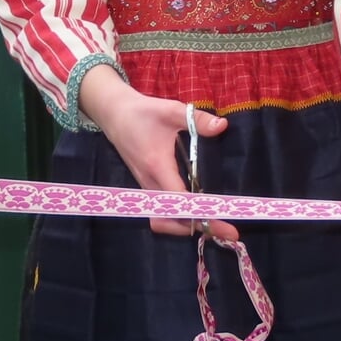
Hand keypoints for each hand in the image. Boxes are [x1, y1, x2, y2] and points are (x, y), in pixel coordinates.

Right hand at [79, 66, 239, 240]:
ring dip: (186, 226)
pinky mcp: (145, 186)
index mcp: (158, 167)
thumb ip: (197, 119)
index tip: (225, 226)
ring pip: (163, 219)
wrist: (114, 114)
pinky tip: (196, 213)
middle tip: (227, 230)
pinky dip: (178, 219)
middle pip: (171, 219)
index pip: (181, 201)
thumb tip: (222, 126)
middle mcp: (149, 183)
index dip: (202, 215)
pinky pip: (160, 212)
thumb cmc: (143, 112)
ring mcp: (146, 187)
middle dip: (198, 228)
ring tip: (214, 225)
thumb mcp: (172, 110)